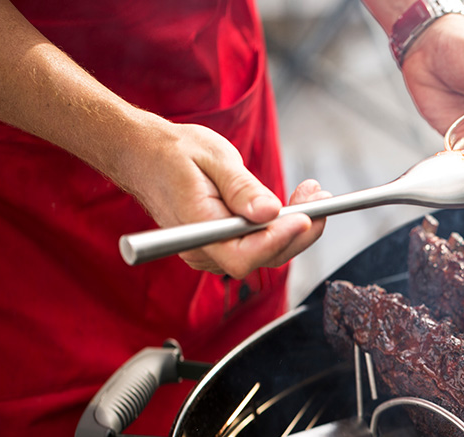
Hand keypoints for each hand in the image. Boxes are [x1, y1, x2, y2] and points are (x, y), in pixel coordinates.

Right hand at [120, 119, 326, 277]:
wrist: (143, 155)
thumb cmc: (173, 152)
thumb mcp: (212, 157)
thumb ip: (241, 188)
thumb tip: (269, 213)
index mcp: (196, 228)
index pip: (243, 254)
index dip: (278, 240)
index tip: (305, 218)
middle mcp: (203, 249)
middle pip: (263, 258)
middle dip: (299, 230)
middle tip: (320, 197)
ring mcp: (212, 251)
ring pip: (266, 253)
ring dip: (295, 227)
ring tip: (312, 193)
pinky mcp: (221, 245)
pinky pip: (258, 245)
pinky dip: (281, 227)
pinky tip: (294, 204)